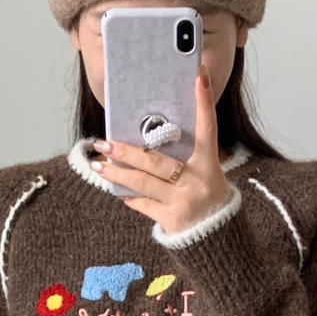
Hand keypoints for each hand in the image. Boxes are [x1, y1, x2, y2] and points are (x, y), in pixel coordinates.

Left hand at [93, 64, 230, 236]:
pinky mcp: (172, 220)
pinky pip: (144, 205)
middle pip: (156, 161)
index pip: (208, 128)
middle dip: (127, 151)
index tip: (199, 76)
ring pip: (142, 183)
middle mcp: (196, 182)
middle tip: (105, 142)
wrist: (217, 239)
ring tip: (99, 166)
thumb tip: (151, 136)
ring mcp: (183, 202)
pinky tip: (118, 192)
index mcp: (209, 164)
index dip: (204, 102)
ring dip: (117, 174)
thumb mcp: (206, 174)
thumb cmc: (208, 199)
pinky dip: (131, 197)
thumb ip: (186, 156)